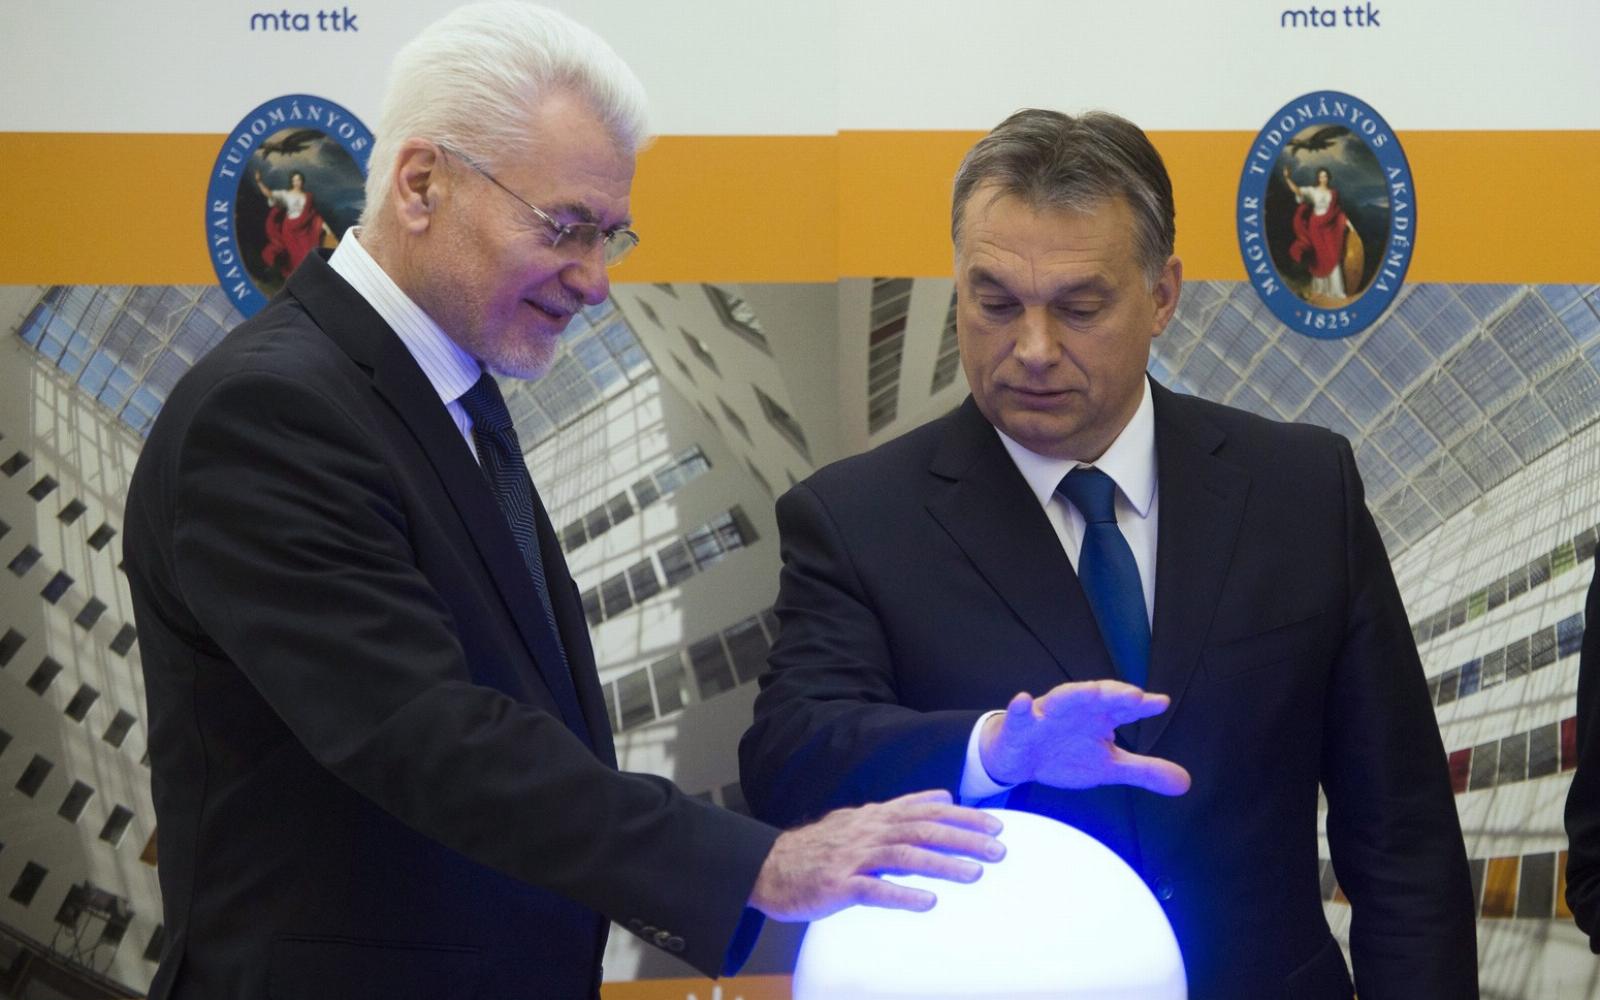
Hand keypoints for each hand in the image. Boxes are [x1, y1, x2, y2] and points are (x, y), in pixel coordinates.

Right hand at [748, 789, 1004, 921]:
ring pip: (904, 857)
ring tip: (974, 874)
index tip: (995, 824)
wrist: (770, 867)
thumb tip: (943, 796)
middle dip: (963, 838)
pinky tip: (928, 902)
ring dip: (942, 864)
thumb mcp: (861, 819)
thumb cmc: (821, 847)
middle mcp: (868, 832)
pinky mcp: (838, 886)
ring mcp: (852, 858)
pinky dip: (902, 895)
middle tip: (998, 850)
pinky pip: (873, 890)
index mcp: (875, 816)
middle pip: (922, 830)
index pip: (926, 810)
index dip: (962, 816)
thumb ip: (902, 809)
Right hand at [978, 680, 1190, 794]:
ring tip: (1092, 692)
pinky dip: (1020, 708)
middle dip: (1114, 694)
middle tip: (1133, 696)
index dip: (1142, 705)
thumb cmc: (1066, 754)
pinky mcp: (1020, 724)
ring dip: (1076, 694)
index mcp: (1100, 717)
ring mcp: (1047, 714)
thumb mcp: (1109, 767)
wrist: (1021, 758)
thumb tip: (1185, 782)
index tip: (1160, 703)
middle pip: (1097, 697)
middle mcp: (1076, 709)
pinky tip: (1022, 701)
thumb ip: (1144, 771)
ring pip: (1061, 699)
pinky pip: (1018, 714)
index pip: (1124, 708)